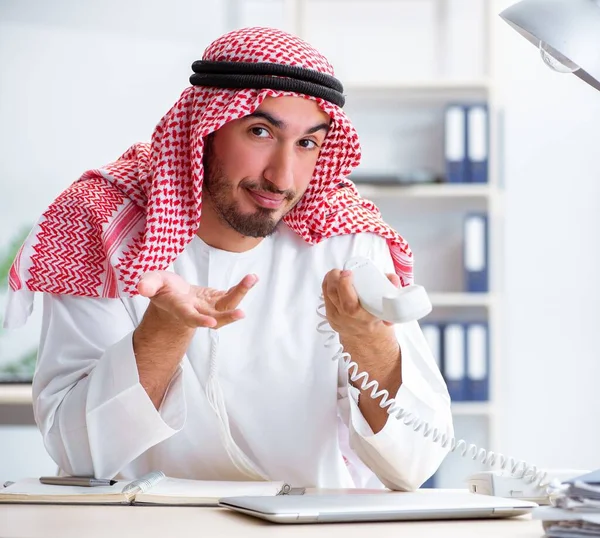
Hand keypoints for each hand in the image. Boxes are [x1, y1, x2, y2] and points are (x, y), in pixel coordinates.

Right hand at [137, 271, 257, 328]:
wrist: (174, 297)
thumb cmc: (162, 290)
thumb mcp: (152, 283)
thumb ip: (148, 284)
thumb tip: (141, 287)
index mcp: (181, 310)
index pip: (190, 318)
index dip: (200, 320)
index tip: (210, 322)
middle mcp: (198, 312)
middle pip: (215, 318)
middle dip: (228, 317)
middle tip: (241, 314)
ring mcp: (210, 307)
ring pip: (227, 305)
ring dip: (240, 294)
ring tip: (251, 279)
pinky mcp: (218, 299)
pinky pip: (231, 295)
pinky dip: (241, 288)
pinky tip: (250, 279)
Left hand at [321, 269, 400, 337]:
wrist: (367, 338)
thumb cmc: (377, 319)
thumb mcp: (389, 308)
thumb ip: (392, 290)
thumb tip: (390, 278)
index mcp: (363, 318)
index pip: (349, 303)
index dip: (345, 284)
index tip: (349, 272)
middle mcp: (347, 319)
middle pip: (333, 294)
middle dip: (335, 277)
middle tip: (342, 270)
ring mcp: (336, 318)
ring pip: (327, 294)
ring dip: (330, 279)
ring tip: (337, 272)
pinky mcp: (329, 316)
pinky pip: (325, 298)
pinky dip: (327, 286)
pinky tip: (332, 280)